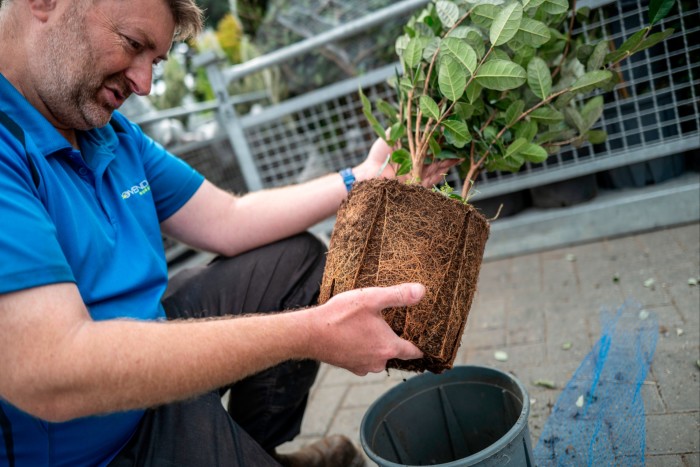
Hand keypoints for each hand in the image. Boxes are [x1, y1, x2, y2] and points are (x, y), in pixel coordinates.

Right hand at [309, 283, 424, 374]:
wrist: (309, 334)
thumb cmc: (340, 316)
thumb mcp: (371, 298)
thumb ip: (398, 295)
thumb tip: (421, 291)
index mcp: (388, 347)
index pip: (413, 351)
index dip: (420, 346)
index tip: (424, 341)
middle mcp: (378, 362)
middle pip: (395, 353)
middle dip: (394, 340)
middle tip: (392, 324)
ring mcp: (362, 367)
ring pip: (378, 356)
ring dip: (377, 345)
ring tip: (371, 328)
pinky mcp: (349, 367)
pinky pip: (363, 359)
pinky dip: (363, 349)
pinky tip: (355, 335)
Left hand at [353, 137, 461, 188]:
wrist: (368, 174)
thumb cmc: (378, 155)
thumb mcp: (389, 137)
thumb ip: (399, 128)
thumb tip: (407, 111)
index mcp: (413, 153)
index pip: (431, 147)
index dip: (443, 143)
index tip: (452, 136)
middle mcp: (417, 164)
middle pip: (437, 159)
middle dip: (450, 155)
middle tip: (461, 148)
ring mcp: (417, 175)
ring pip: (436, 170)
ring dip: (447, 165)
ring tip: (458, 158)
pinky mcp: (414, 186)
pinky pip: (429, 183)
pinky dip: (437, 177)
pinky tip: (445, 171)